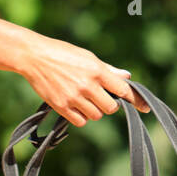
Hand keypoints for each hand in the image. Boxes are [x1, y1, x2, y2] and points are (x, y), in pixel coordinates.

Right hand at [18, 34, 150, 126]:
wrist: (35, 57)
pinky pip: (80, 121)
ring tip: (85, 99)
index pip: (123, 90)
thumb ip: (108, 70)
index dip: (133, 98)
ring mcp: (74, 97)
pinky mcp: (61, 106)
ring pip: (96, 116)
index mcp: (97, 70)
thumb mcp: (88, 57)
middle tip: (101, 97)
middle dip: (109, 104)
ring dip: (94, 110)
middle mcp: (88, 85)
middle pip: (111, 107)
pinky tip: (76, 106)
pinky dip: (81, 117)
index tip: (141, 105)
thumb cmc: (63, 53)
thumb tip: (127, 76)